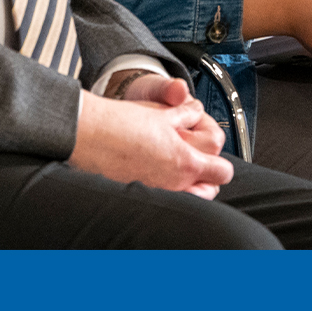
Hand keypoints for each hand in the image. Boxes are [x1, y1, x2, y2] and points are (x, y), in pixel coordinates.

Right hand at [70, 87, 233, 198]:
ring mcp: (158, 193)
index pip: (222, 171)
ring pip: (191, 198)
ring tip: (176, 162)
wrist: (88, 135)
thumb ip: (186, 115)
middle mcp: (175, 184)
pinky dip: (170, 189)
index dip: (220, 160)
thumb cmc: (121, 125)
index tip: (211, 150)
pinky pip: (167, 199)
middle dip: (207, 173)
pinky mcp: (140, 195)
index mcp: (185, 162)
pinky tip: (157, 170)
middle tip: (194, 154)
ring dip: (190, 183)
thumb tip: (195, 112)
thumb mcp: (162, 113)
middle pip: (211, 189)